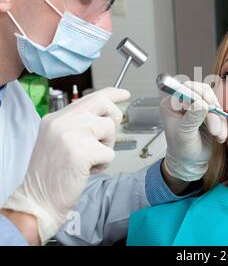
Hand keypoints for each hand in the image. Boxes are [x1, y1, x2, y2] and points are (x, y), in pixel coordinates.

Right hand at [2, 87, 129, 243]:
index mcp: (56, 118)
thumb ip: (78, 125)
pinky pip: (109, 152)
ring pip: (109, 129)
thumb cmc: (51, 174)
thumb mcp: (59, 140)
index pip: (90, 97)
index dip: (112, 94)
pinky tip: (86, 170)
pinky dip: (103, 164)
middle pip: (104, 105)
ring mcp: (72, 134)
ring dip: (106, 146)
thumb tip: (105, 117)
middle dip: (114, 118)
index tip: (124, 93)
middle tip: (106, 136)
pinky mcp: (82, 151)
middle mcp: (62, 121)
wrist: (38, 199)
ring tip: (89, 159)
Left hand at [160, 81, 226, 181]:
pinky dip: (222, 125)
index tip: (209, 107)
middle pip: (203, 92)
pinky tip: (219, 137)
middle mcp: (184, 102)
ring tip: (217, 135)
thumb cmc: (181, 149)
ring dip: (218, 120)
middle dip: (212, 111)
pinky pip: (220, 113)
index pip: (187, 89)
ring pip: (214, 103)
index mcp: (172, 104)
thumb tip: (202, 104)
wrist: (190, 162)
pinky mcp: (208, 113)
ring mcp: (197, 107)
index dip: (199, 95)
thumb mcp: (184, 134)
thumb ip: (192, 118)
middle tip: (214, 128)